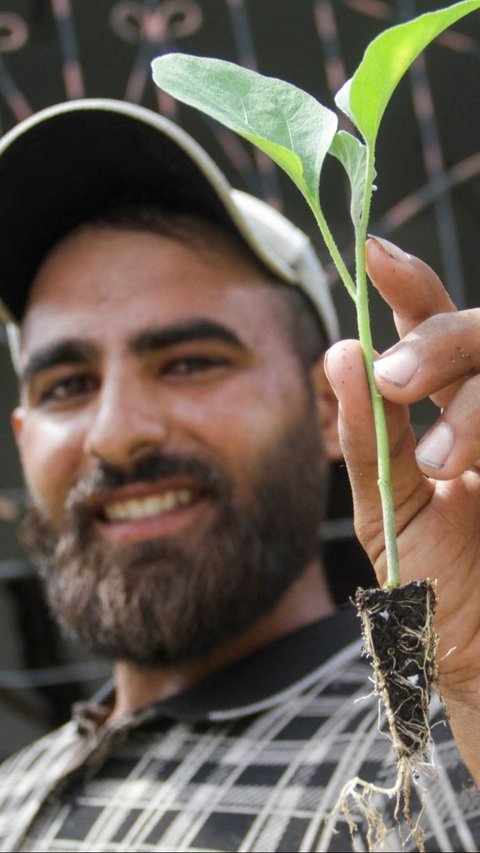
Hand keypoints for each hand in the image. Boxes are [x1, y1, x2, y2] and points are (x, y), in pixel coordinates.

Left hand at [324, 237, 479, 711]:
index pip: (431, 328)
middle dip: (442, 341)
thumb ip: (369, 435)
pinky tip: (475, 475)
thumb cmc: (436, 584)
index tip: (376, 254)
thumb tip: (339, 351)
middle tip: (400, 380)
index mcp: (446, 412)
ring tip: (444, 466)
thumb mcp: (389, 507)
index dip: (409, 286)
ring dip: (476, 406)